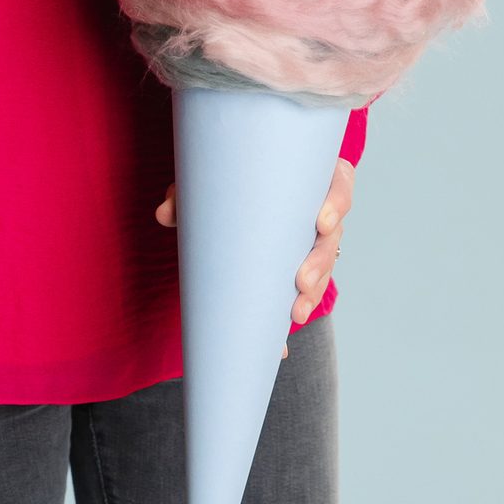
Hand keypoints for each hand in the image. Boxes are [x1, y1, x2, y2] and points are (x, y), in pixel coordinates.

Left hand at [155, 155, 354, 360]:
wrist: (235, 188)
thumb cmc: (232, 175)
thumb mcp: (211, 178)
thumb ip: (188, 190)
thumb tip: (165, 213)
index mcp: (309, 173)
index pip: (338, 182)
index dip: (337, 201)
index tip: (322, 222)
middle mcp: (317, 205)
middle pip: (333, 233)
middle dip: (320, 261)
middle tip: (301, 281)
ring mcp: (312, 236)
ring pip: (325, 263)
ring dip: (313, 289)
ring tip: (295, 311)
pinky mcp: (301, 260)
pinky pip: (308, 284)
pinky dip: (297, 305)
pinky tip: (287, 330)